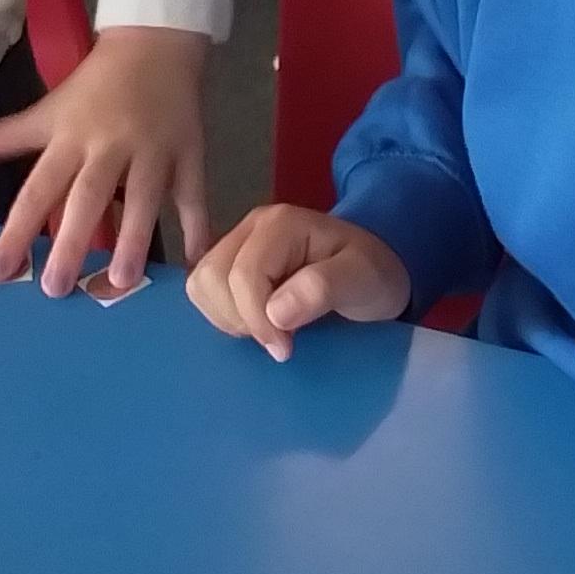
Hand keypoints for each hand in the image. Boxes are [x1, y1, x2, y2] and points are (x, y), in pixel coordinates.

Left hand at [0, 25, 214, 295]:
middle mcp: (109, 147)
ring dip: (134, 240)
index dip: (16, 230)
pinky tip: (195, 262)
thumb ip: (1, 136)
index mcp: (70, 137)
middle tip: (57, 287)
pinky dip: (198, 228)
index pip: (37, 189)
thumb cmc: (96, 83)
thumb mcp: (47, 109)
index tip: (0, 270)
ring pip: (144, 199)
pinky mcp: (189, 154)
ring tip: (122, 281)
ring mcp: (153, 151)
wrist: (156, 41)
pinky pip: (193, 196)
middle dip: (72, 242)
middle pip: (88, 197)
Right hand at [185, 203, 410, 360]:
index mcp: (280, 224)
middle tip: (280, 338)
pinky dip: (223, 314)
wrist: (373, 270)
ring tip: (268, 329)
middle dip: (241, 319)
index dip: (257, 320)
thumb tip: (275, 313)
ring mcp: (237, 242)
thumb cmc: (370, 273)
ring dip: (228, 318)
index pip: (243, 276)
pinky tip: (255, 322)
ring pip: (201, 284)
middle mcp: (250, 226)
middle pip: (212, 277)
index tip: (285, 349)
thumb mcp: (361, 279)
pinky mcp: (231, 261)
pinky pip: (205, 291)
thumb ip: (322, 289)